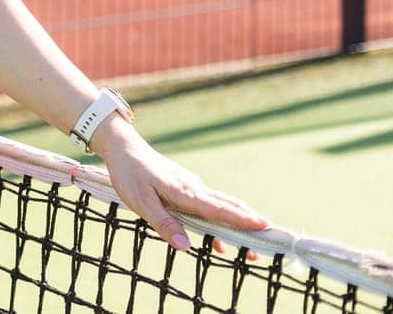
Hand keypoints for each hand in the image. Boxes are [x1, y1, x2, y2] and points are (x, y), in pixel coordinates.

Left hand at [93, 121, 270, 257]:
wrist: (123, 147)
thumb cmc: (129, 174)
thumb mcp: (140, 202)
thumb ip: (163, 223)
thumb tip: (186, 247)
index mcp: (184, 192)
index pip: (218, 209)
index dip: (241, 220)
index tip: (265, 227)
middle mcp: (193, 187)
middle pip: (228, 206)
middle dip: (249, 224)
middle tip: (269, 241)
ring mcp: (191, 186)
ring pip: (221, 204)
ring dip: (238, 222)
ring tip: (251, 245)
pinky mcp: (186, 187)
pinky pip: (209, 204)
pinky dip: (221, 218)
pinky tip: (219, 237)